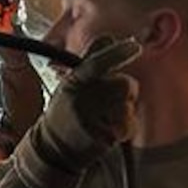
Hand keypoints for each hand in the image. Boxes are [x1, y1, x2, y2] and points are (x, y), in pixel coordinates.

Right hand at [32, 34, 138, 173]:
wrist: (53, 150)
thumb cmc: (65, 113)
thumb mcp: (70, 83)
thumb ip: (90, 60)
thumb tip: (109, 37)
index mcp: (73, 82)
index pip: (96, 63)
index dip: (116, 53)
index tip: (134, 46)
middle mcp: (82, 99)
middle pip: (124, 84)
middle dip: (126, 91)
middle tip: (110, 101)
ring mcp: (92, 119)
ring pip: (129, 106)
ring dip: (124, 111)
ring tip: (104, 119)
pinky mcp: (103, 137)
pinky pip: (128, 126)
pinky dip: (124, 129)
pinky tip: (108, 131)